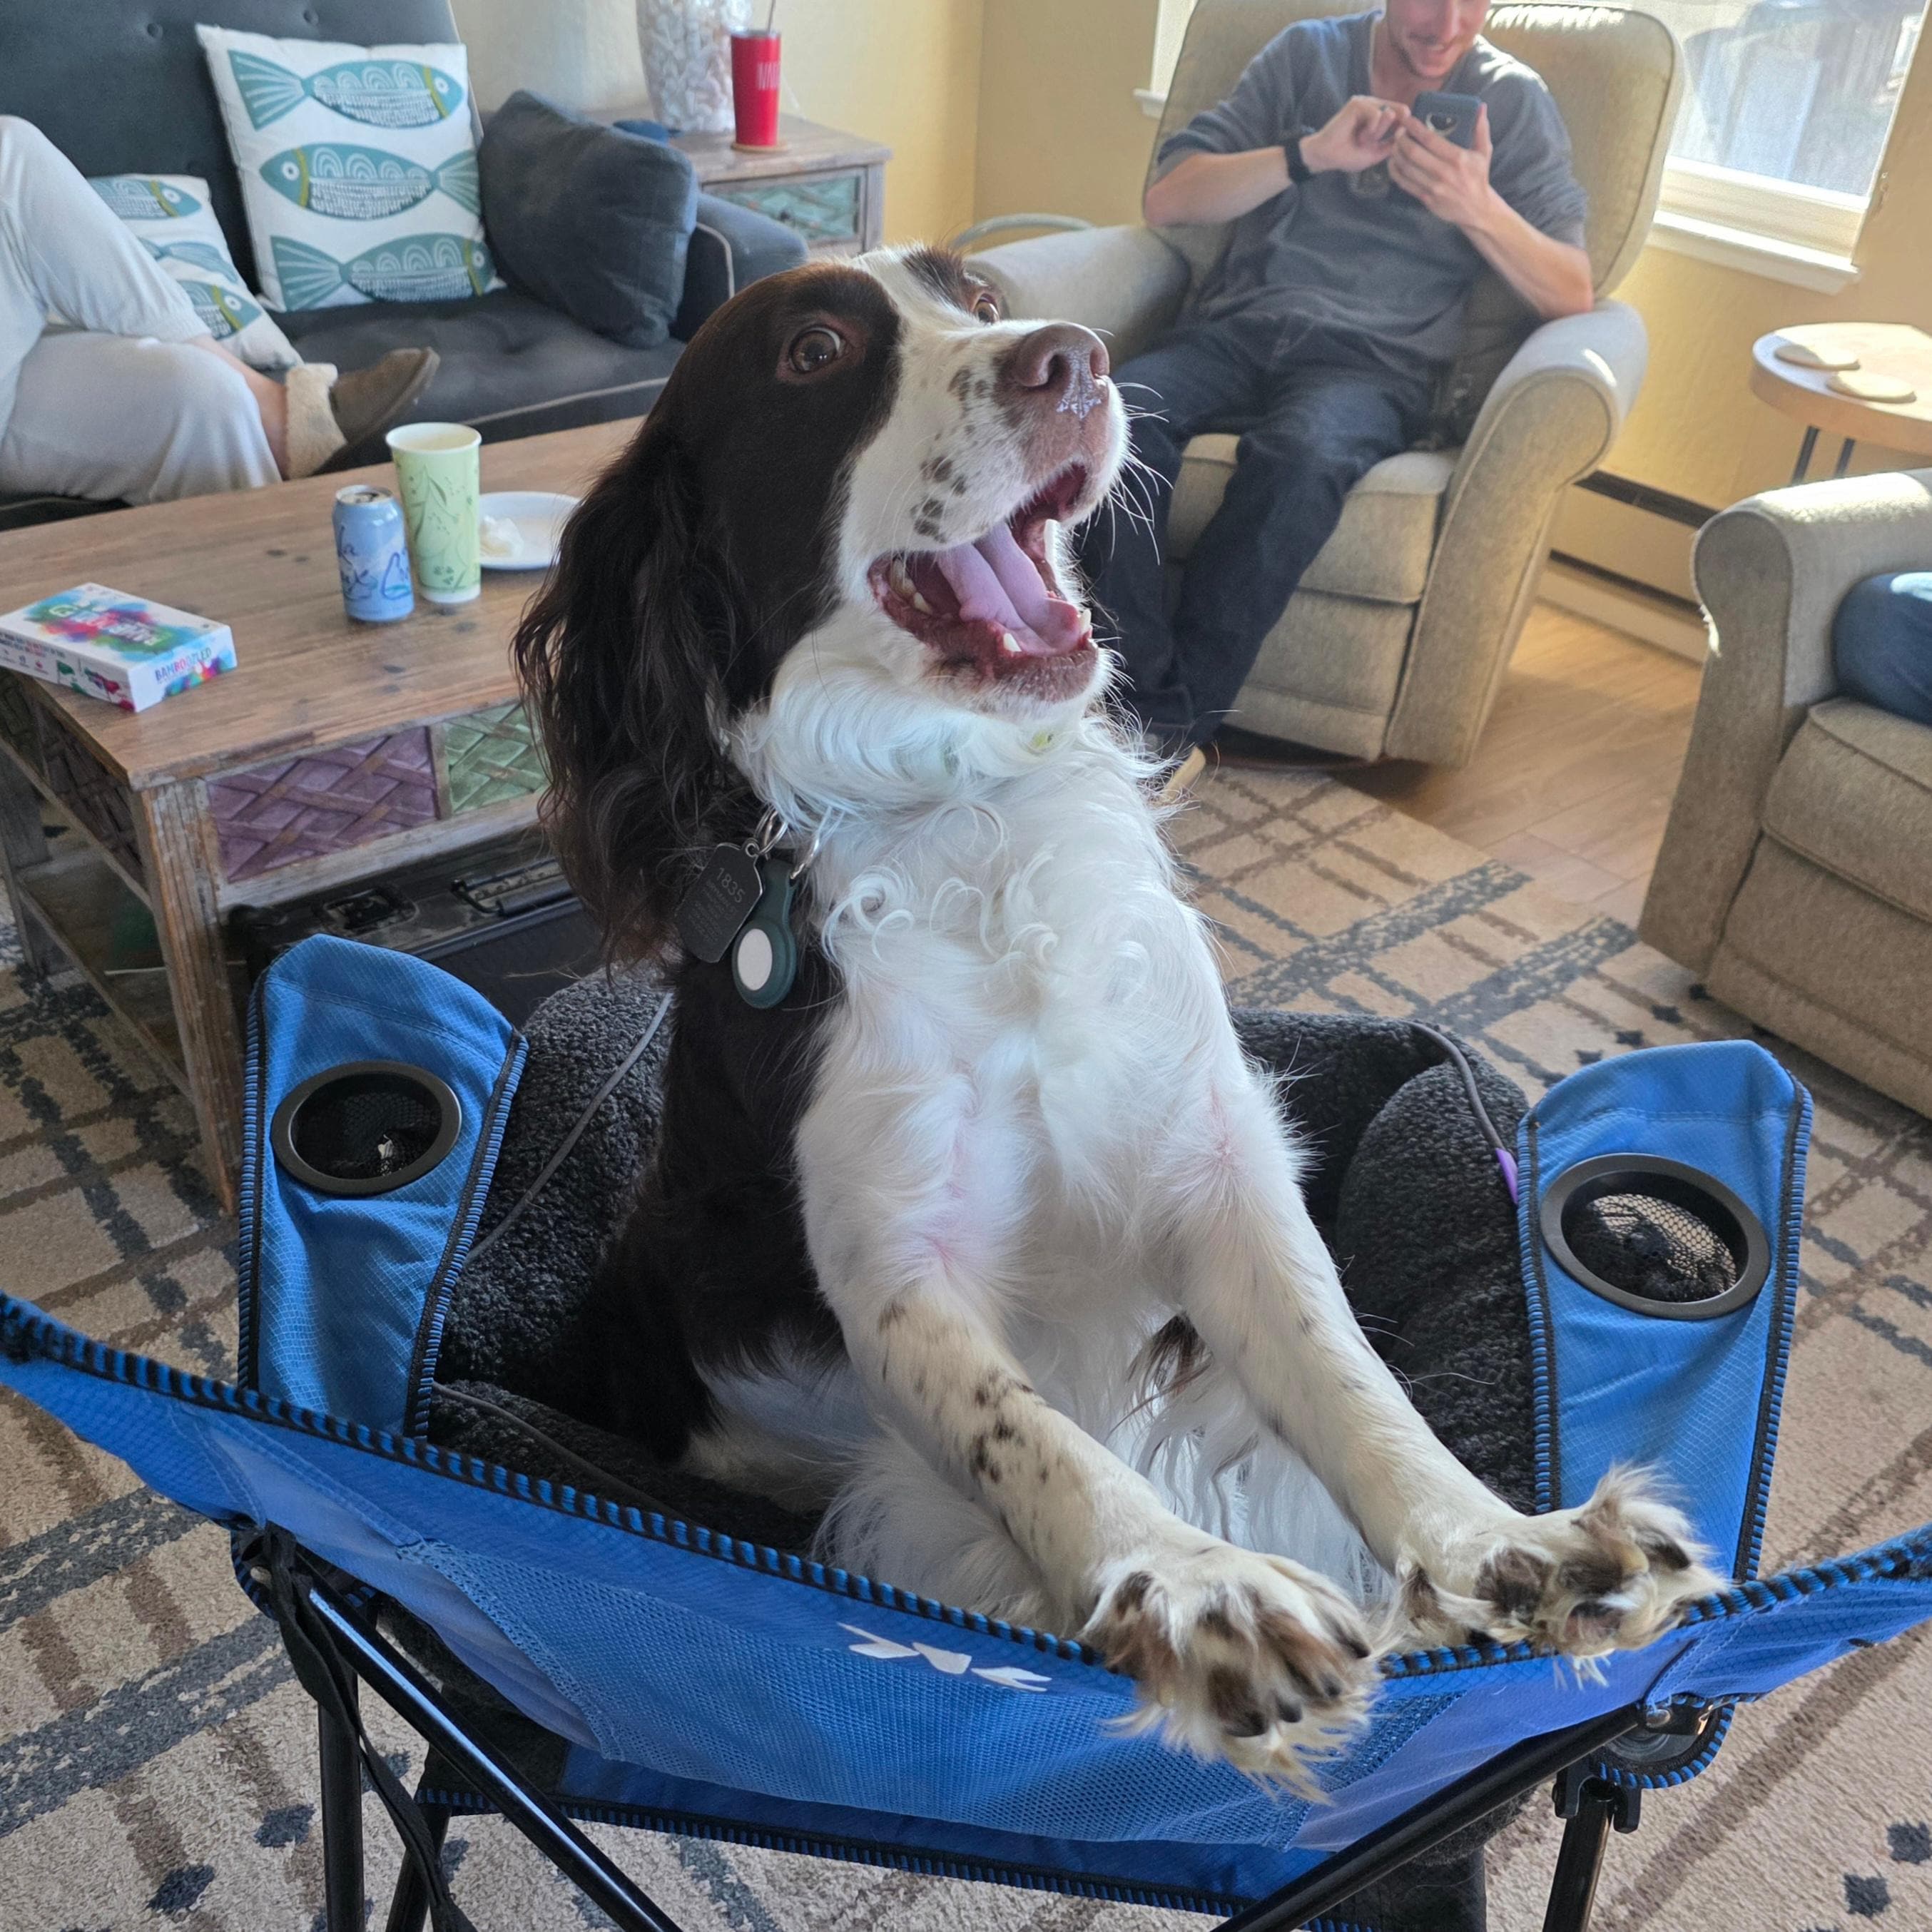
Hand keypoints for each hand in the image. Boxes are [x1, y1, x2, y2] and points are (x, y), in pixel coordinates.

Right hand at [1300, 95, 1404, 174]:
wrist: (1327, 156)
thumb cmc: (1347, 155)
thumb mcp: (1376, 152)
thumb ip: (1391, 143)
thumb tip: (1406, 130)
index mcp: (1377, 115)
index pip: (1400, 113)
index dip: (1405, 124)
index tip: (1402, 137)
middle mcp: (1372, 105)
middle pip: (1398, 113)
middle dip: (1388, 132)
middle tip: (1370, 142)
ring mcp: (1365, 103)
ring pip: (1387, 113)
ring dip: (1378, 132)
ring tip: (1362, 139)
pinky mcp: (1357, 103)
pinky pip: (1377, 114)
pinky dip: (1371, 129)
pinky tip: (1360, 135)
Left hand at [1388, 101, 1500, 231]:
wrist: (1476, 209)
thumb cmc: (1479, 177)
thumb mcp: (1484, 152)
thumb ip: (1481, 129)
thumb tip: (1481, 107)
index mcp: (1457, 158)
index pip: (1430, 139)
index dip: (1415, 128)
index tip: (1407, 119)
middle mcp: (1443, 172)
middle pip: (1414, 153)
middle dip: (1402, 140)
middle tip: (1398, 132)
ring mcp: (1433, 187)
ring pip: (1406, 168)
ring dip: (1396, 155)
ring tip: (1393, 145)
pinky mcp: (1426, 199)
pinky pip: (1405, 184)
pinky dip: (1395, 172)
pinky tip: (1393, 163)